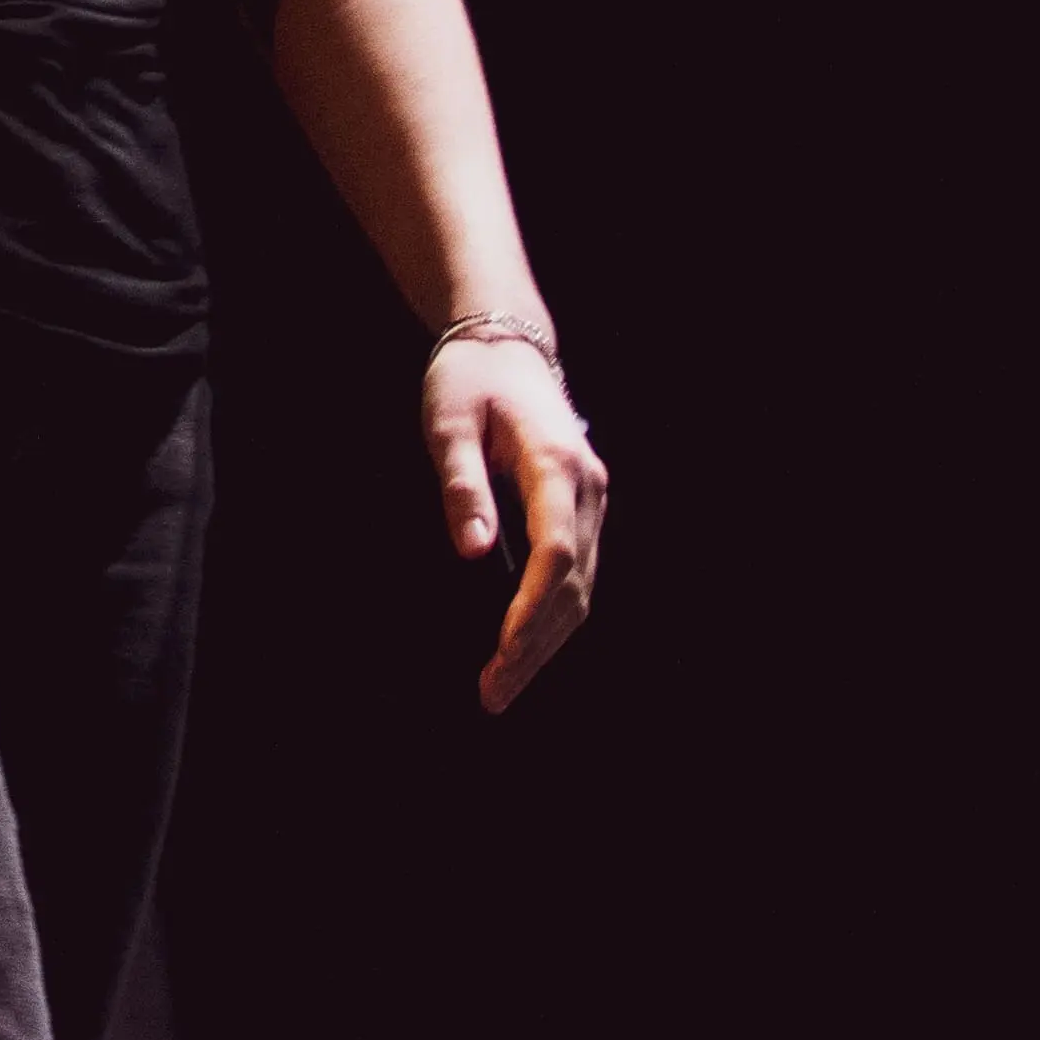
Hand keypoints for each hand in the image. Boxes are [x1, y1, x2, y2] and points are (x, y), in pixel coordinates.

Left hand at [429, 334, 606, 711]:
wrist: (503, 344)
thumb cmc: (469, 380)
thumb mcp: (447, 423)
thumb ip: (461, 485)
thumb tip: (475, 553)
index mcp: (556, 465)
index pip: (554, 553)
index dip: (529, 611)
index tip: (500, 655)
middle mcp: (588, 487)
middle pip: (574, 584)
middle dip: (535, 646)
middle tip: (492, 695)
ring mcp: (592, 499)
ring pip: (582, 587)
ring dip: (546, 641)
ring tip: (503, 686)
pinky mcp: (582, 508)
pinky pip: (576, 574)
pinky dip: (553, 616)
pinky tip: (523, 648)